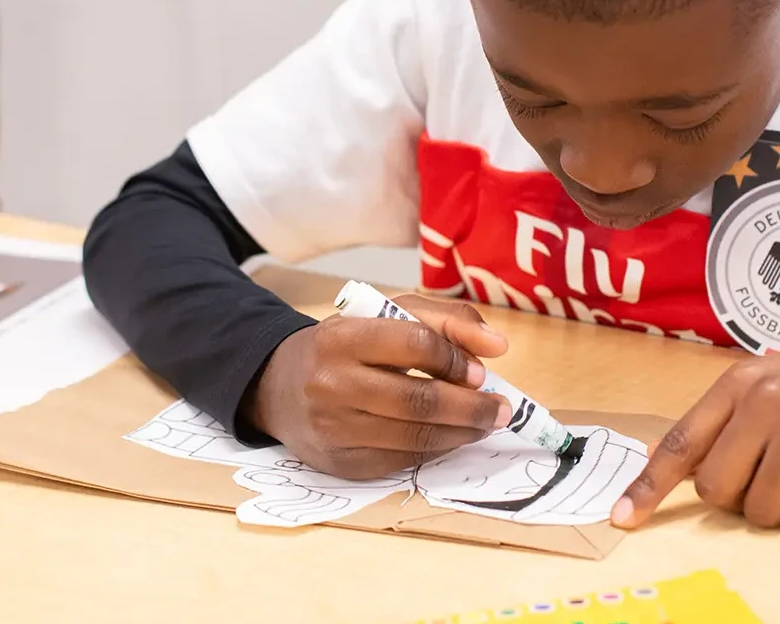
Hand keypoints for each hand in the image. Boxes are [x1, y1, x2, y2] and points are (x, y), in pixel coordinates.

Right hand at [245, 293, 513, 478]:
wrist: (278, 386)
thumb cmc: (343, 347)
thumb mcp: (385, 316)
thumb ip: (444, 321)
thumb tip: (497, 347)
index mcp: (342, 337)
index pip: (415, 344)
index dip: (456, 359)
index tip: (481, 372)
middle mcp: (332, 383)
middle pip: (420, 401)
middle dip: (472, 408)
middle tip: (501, 409)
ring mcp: (334, 428)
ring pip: (416, 438)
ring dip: (462, 434)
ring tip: (484, 424)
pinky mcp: (341, 463)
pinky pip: (401, 461)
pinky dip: (434, 450)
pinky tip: (449, 437)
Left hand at [612, 316, 779, 529]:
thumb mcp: (775, 378)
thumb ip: (726, 418)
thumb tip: (663, 456)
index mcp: (739, 382)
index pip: (681, 443)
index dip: (648, 486)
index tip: (622, 519)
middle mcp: (766, 400)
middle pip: (718, 490)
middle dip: (741, 499)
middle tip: (775, 476)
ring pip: (763, 510)